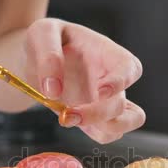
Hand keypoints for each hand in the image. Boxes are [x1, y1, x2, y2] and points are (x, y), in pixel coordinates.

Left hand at [24, 18, 145, 143]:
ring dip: (100, 128)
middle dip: (98, 114)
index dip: (122, 82)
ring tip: (69, 119)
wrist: (37, 58)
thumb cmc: (46, 40)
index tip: (101, 92)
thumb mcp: (41, 33)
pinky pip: (106, 134)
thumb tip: (53, 90)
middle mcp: (112, 79)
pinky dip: (91, 133)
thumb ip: (48, 55)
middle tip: (68, 115)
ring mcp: (106, 100)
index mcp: (107, 53)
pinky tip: (69, 119)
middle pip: (121, 104)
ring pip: (123, 124)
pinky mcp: (95, 117)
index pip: (129, 68)